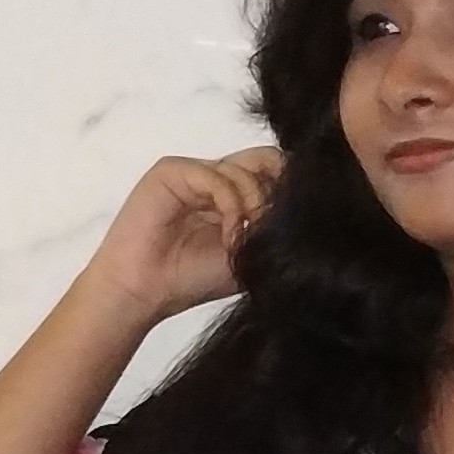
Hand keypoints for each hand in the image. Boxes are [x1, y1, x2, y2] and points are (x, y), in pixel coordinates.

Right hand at [86, 148, 286, 326]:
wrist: (144, 293)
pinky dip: (231, 206)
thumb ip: (271, 231)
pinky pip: (217, 176)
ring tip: (242, 243)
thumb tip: (309, 213)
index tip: (299, 222)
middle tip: (275, 228)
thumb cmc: (190, 280)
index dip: (289, 192)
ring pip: (246, 169)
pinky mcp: (172, 170)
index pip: (274, 173)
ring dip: (254, 207)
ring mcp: (194, 171)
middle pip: (267, 160)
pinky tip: (228, 236)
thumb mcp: (248, 256)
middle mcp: (214, 177)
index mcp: (231, 194)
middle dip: (277, 193)